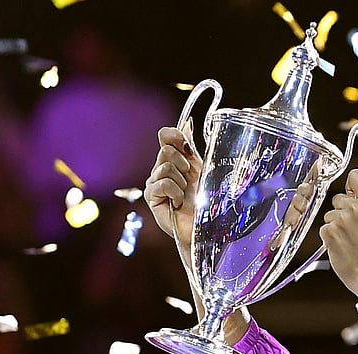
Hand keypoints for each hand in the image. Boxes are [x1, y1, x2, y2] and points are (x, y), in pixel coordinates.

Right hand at [144, 120, 201, 255]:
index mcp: (175, 159)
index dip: (175, 136)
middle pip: (165, 150)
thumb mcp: (201, 169)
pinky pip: (163, 183)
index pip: (165, 135)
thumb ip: (190, 147)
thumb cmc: (205, 201)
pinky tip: (178, 203)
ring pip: (165, 167)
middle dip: (183, 164)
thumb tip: (187, 122)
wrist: (204, 227)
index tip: (187, 147)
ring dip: (181, 182)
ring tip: (185, 195)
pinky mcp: (151, 197)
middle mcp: (161, 168)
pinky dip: (175, 192)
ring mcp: (154, 182)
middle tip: (189, 179)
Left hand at [319, 169, 357, 302]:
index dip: (352, 185)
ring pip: (330, 215)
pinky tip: (342, 247)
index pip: (355, 175)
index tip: (353, 195)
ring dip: (336, 226)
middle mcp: (356, 208)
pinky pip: (324, 228)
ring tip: (349, 241)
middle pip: (338, 198)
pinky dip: (329, 237)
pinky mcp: (329, 232)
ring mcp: (341, 220)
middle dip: (342, 211)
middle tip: (354, 230)